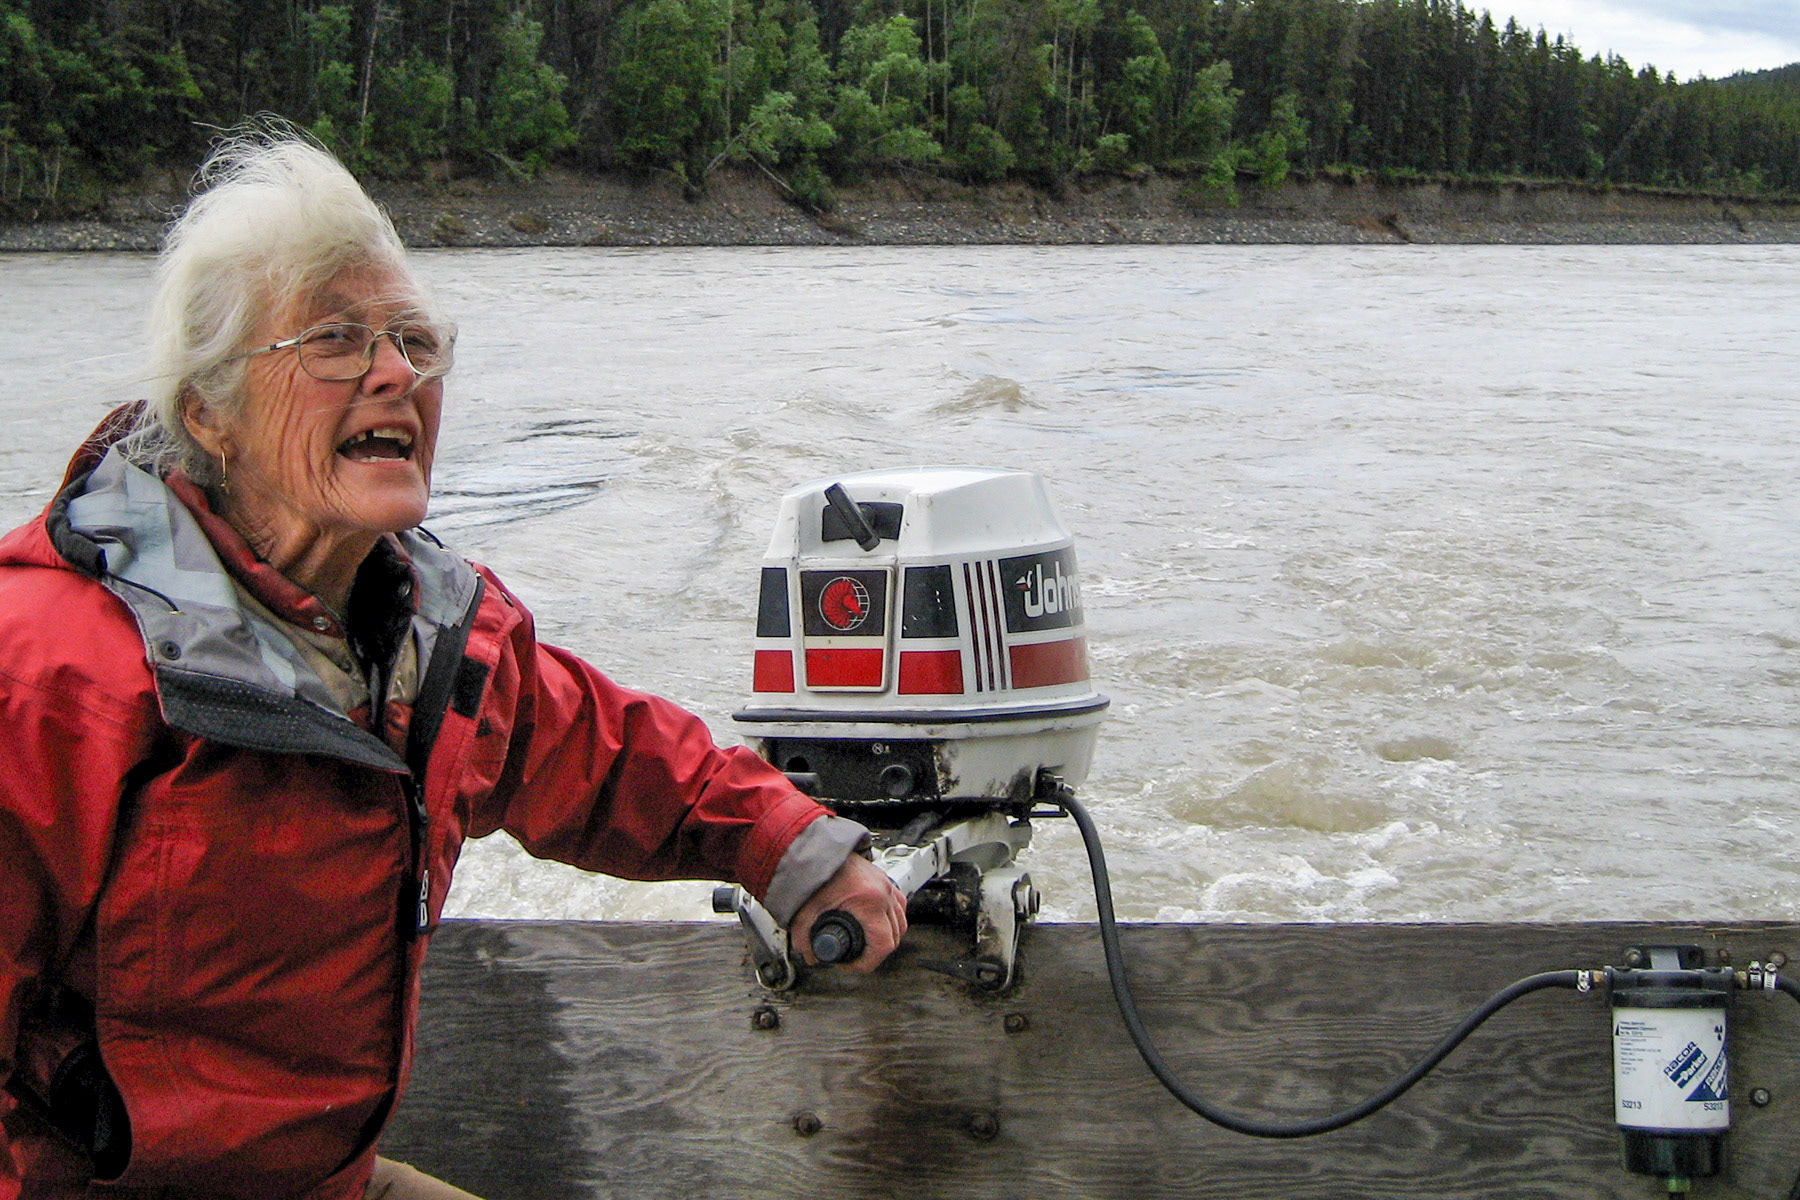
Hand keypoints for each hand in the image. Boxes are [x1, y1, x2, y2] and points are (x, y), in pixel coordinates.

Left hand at [790, 854, 906, 972]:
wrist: (815, 846)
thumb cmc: (813, 870)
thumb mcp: (805, 911)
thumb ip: (805, 939)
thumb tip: (813, 955)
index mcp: (869, 901)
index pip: (883, 944)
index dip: (868, 962)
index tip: (852, 964)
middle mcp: (883, 892)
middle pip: (895, 935)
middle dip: (876, 952)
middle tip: (856, 957)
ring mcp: (886, 884)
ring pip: (901, 921)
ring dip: (888, 936)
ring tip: (868, 944)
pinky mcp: (883, 878)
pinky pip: (899, 904)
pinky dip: (892, 918)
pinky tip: (879, 923)